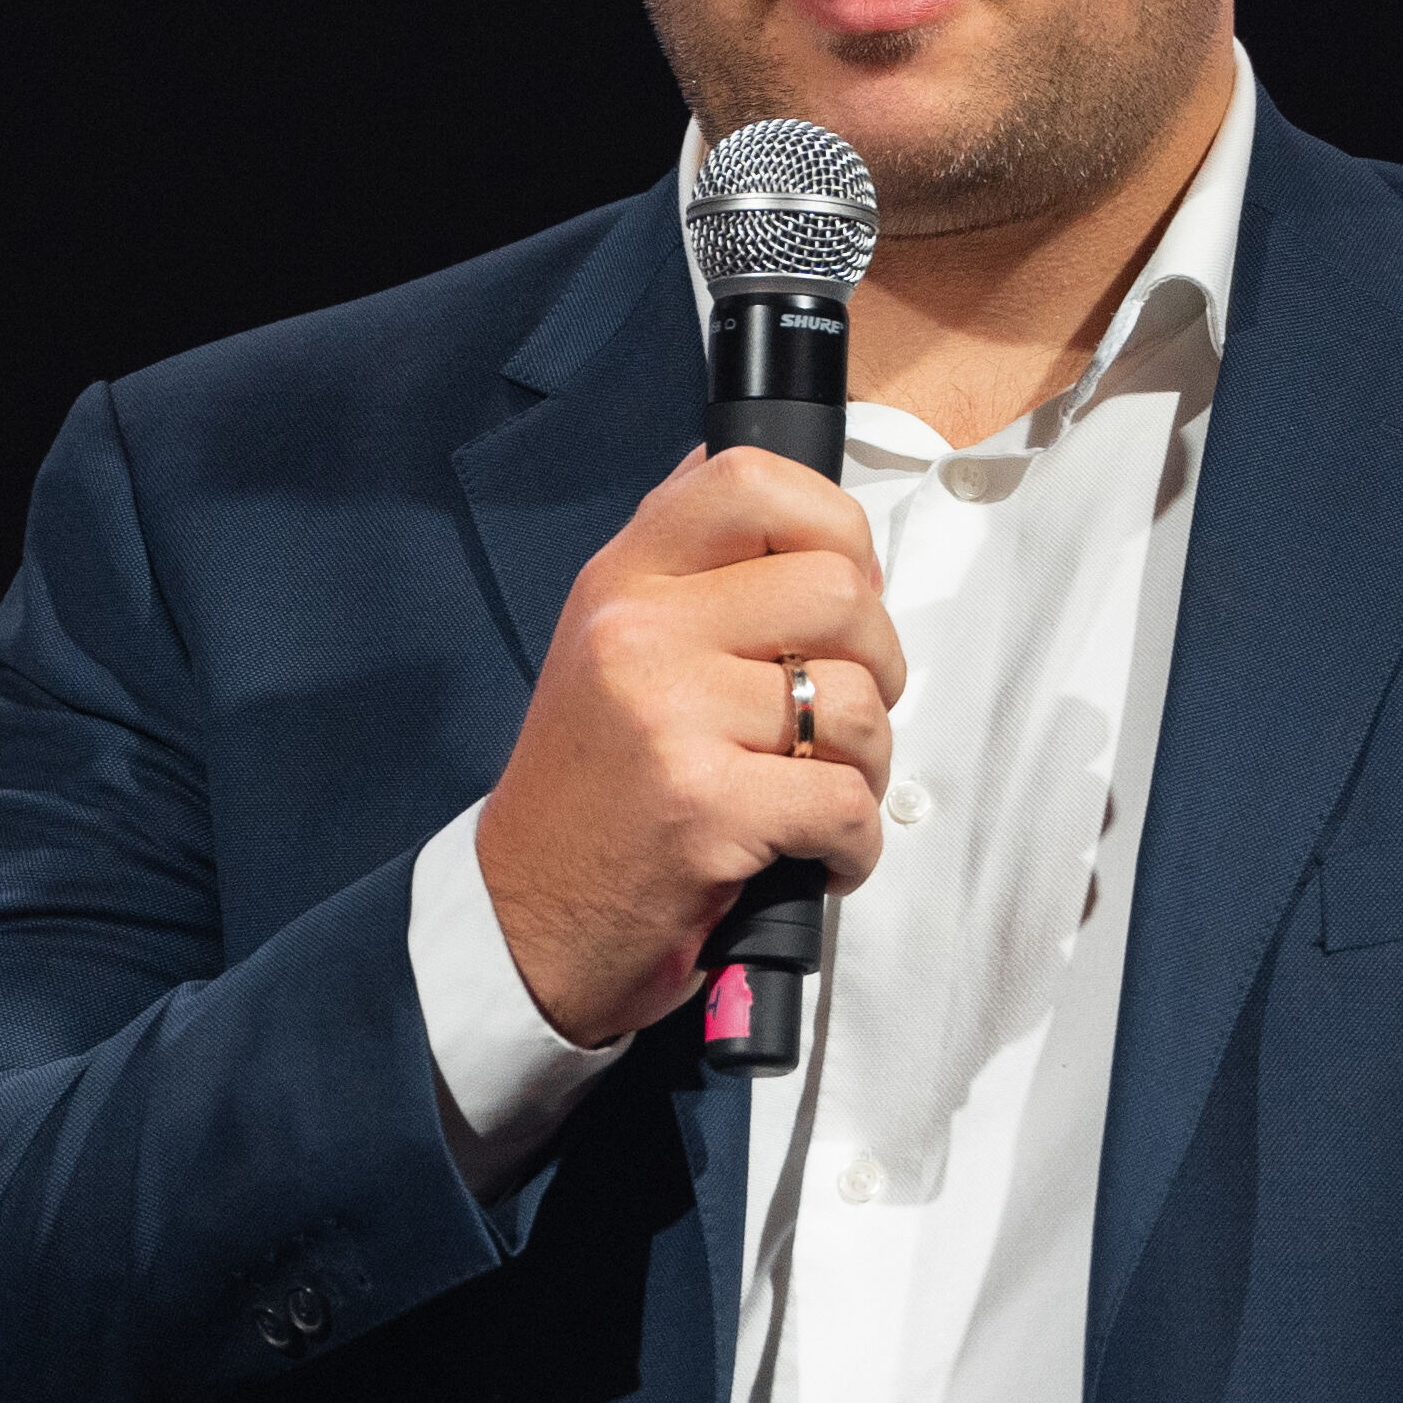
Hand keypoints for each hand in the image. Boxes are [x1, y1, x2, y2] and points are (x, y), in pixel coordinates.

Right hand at [472, 446, 906, 1045]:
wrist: (525, 923)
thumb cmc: (592, 795)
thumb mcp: (609, 649)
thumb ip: (692, 572)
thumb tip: (806, 514)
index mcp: (622, 581)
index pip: (753, 480)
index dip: (836, 528)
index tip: (843, 593)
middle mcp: (640, 632)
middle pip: (839, 592)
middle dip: (877, 664)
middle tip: (838, 718)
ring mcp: (670, 717)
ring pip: (855, 703)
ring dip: (867, 765)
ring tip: (816, 794)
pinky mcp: (705, 806)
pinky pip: (846, 801)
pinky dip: (854, 844)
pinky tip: (814, 856)